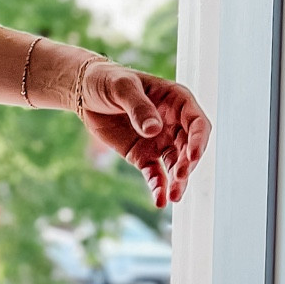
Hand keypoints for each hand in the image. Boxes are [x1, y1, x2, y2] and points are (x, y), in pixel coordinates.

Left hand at [78, 64, 210, 209]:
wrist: (86, 92)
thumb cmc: (108, 80)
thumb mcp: (122, 88)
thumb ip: (138, 107)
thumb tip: (154, 130)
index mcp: (176, 101)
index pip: (197, 122)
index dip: (198, 139)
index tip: (193, 155)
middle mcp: (174, 123)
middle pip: (190, 147)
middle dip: (188, 163)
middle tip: (179, 177)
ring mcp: (160, 141)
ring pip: (176, 164)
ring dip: (178, 181)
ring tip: (174, 197)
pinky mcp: (144, 156)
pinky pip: (156, 174)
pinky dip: (159, 188)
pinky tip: (160, 202)